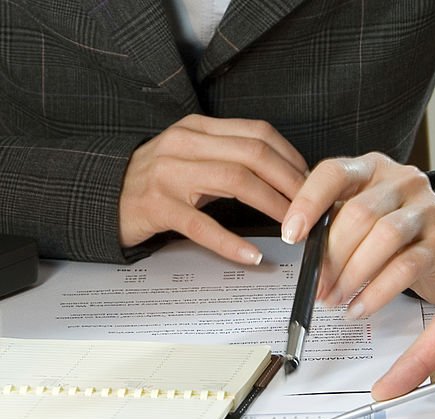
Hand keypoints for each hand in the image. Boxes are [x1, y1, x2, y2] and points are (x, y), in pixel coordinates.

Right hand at [120, 114, 307, 263]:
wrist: (104, 198)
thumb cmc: (158, 181)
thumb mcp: (194, 157)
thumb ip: (232, 158)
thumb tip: (287, 178)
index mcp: (198, 129)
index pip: (258, 133)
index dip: (292, 158)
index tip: (312, 182)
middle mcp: (184, 144)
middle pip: (254, 154)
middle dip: (291, 182)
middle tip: (312, 208)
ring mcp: (168, 174)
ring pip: (236, 181)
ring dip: (273, 206)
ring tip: (293, 228)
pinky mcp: (157, 207)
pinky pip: (202, 225)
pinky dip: (232, 243)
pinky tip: (253, 255)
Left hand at [280, 153, 434, 316]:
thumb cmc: (394, 237)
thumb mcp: (359, 220)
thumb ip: (332, 224)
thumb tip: (300, 246)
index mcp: (374, 168)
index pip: (335, 173)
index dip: (309, 202)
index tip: (292, 234)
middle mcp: (404, 181)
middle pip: (359, 213)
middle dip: (331, 256)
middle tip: (316, 286)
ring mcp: (428, 209)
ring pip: (384, 238)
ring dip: (352, 275)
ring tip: (335, 299)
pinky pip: (405, 268)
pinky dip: (377, 292)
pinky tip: (359, 307)